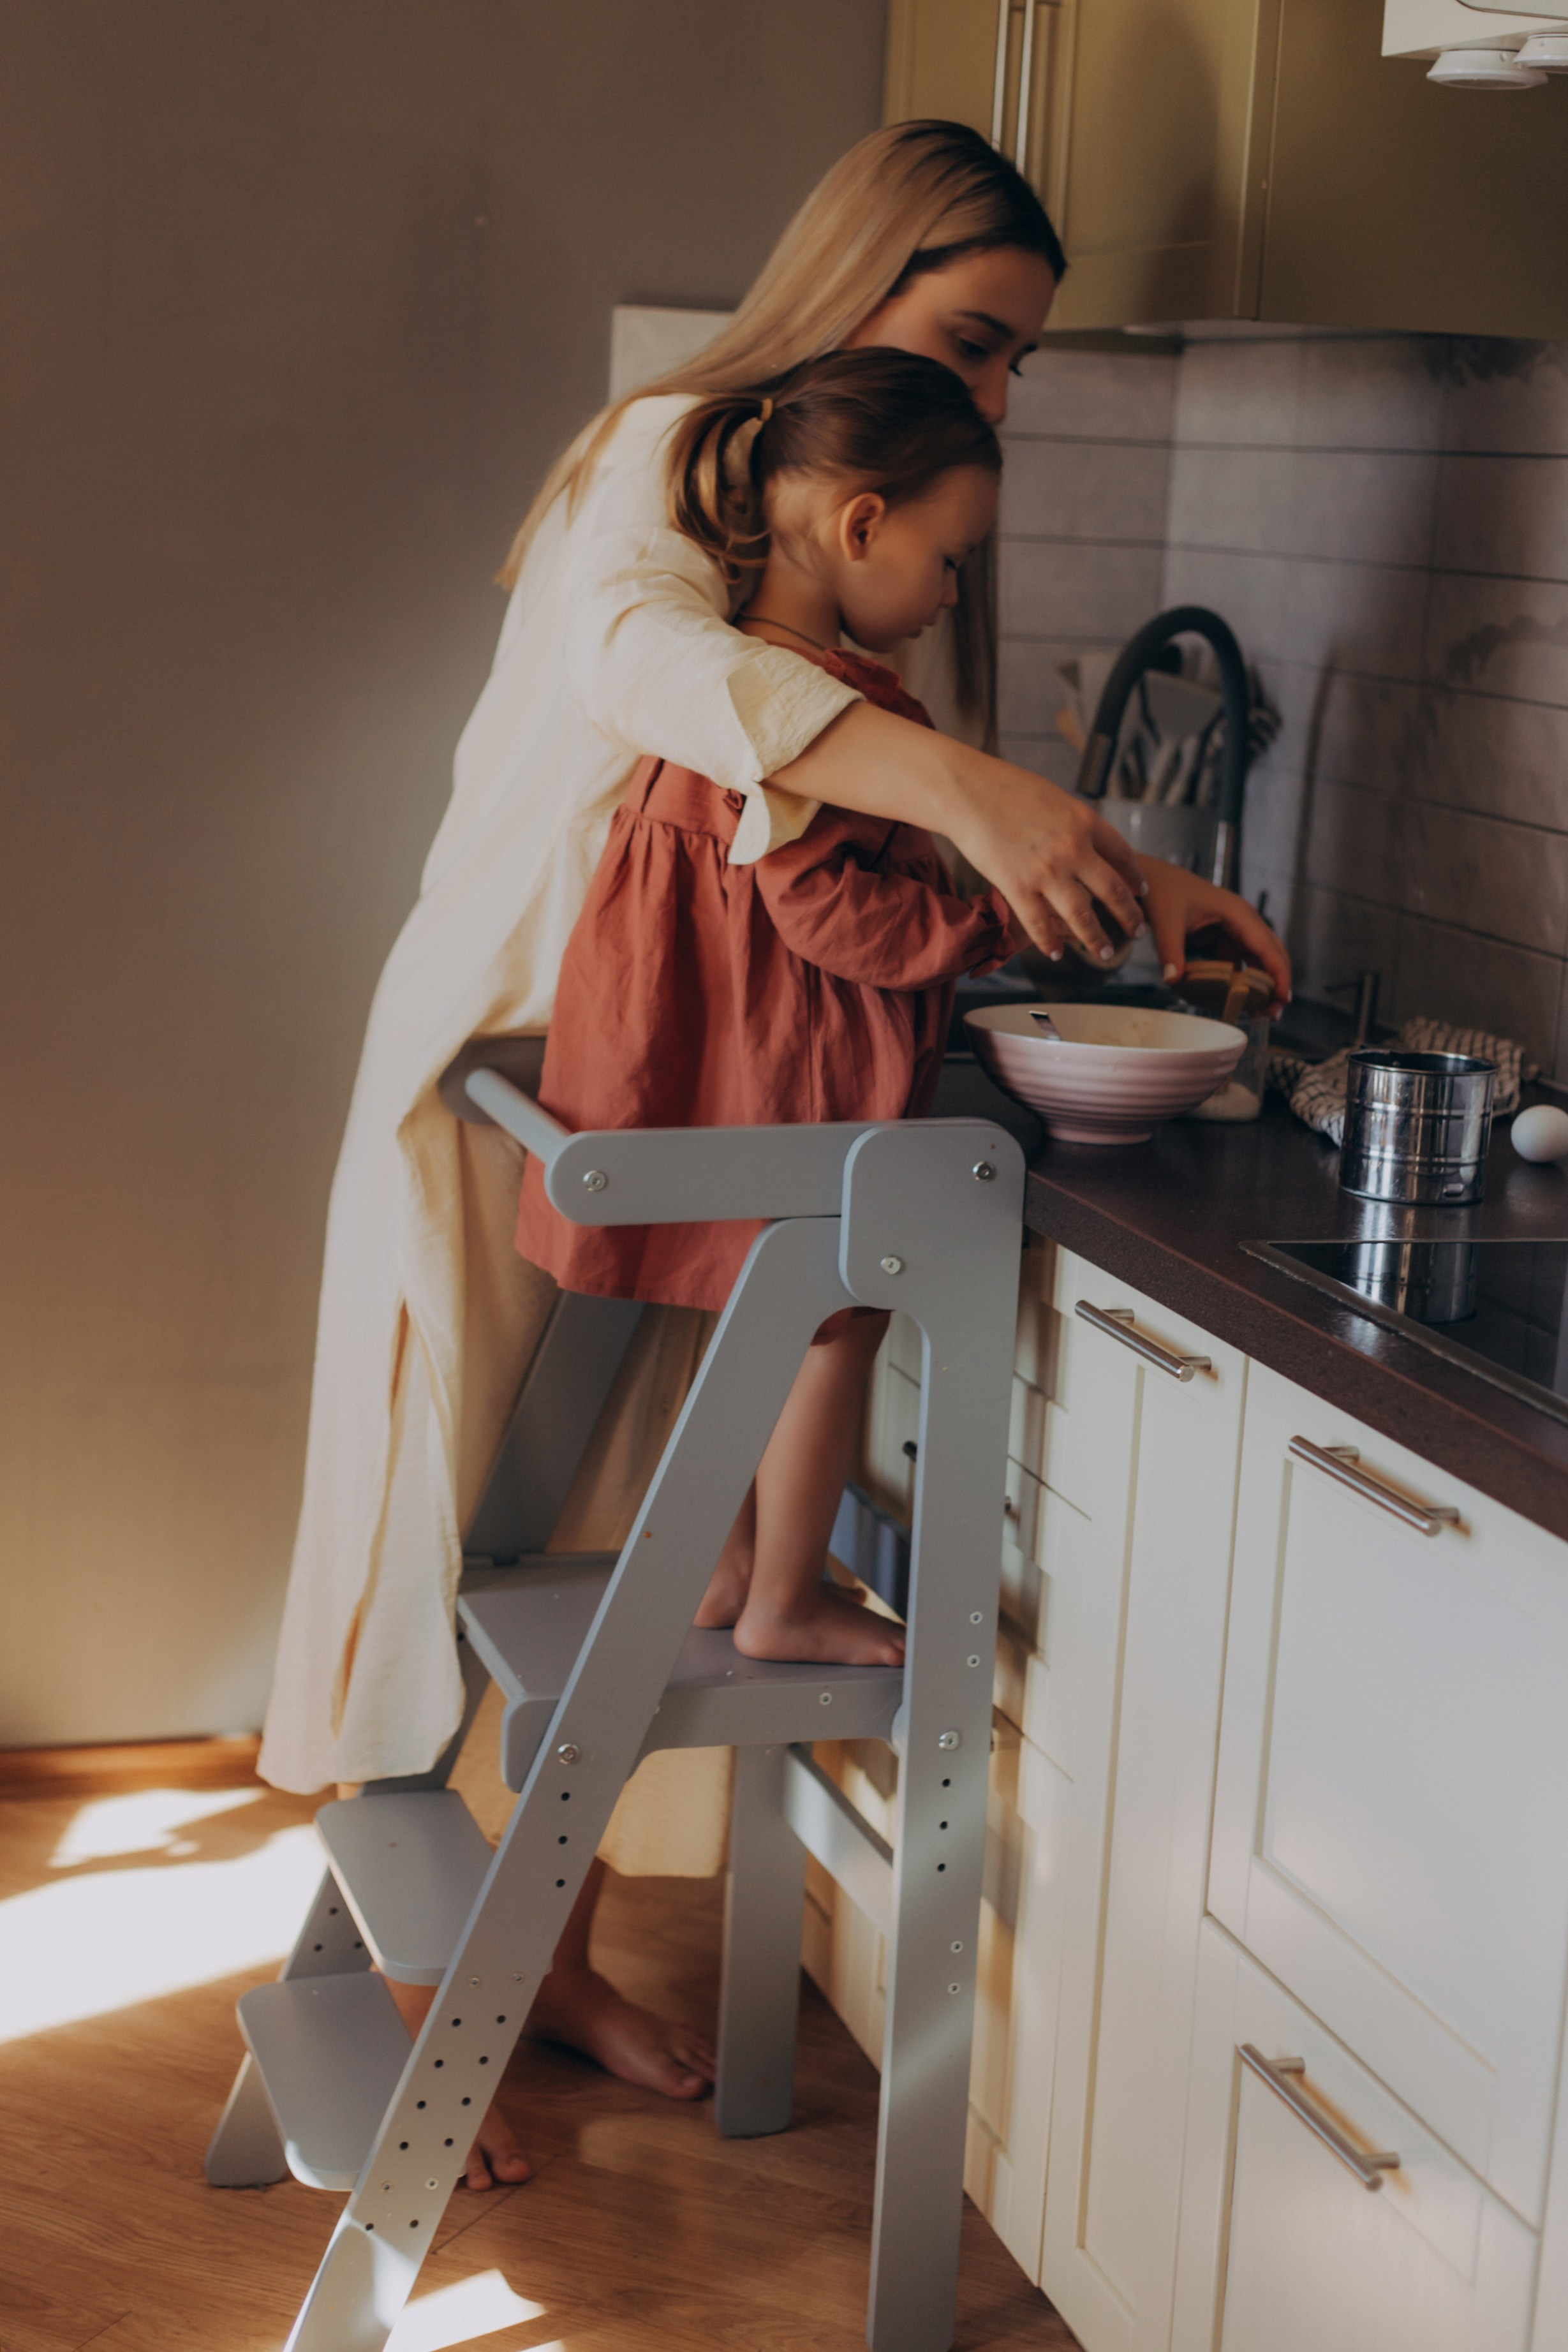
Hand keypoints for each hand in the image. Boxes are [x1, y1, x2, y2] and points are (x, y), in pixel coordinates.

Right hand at [942, 761, 1147, 963]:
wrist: (968, 792)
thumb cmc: (1005, 788)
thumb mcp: (1054, 798)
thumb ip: (1073, 822)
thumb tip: (1085, 839)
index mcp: (1085, 822)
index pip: (1123, 855)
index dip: (1135, 877)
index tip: (1141, 891)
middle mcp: (1073, 849)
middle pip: (1112, 891)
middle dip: (1129, 916)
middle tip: (1138, 930)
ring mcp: (1046, 871)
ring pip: (1081, 915)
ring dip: (1096, 939)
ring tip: (1105, 953)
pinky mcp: (1017, 886)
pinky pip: (1038, 924)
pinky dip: (1049, 943)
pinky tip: (1056, 953)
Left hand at [1138, 858, 1291, 1014]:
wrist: (1153, 881)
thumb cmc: (1164, 891)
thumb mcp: (1166, 921)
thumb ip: (1170, 951)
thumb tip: (1173, 980)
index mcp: (1237, 912)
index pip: (1267, 945)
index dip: (1278, 972)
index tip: (1283, 997)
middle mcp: (1243, 921)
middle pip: (1272, 955)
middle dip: (1277, 984)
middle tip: (1272, 1014)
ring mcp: (1236, 931)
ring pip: (1259, 961)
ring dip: (1263, 986)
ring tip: (1259, 1014)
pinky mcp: (1225, 940)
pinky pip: (1241, 964)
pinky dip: (1244, 983)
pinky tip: (1240, 1002)